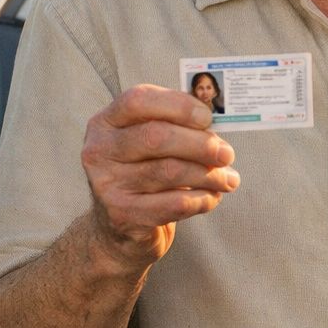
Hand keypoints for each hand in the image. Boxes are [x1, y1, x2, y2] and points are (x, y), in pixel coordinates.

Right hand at [81, 84, 239, 263]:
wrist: (120, 227)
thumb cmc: (144, 172)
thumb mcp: (150, 142)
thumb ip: (177, 127)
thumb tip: (217, 128)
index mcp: (105, 122)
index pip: (138, 100)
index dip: (178, 105)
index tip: (207, 117)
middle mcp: (99, 150)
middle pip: (156, 137)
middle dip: (201, 144)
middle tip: (227, 154)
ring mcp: (107, 184)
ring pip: (170, 171)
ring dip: (208, 175)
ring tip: (228, 179)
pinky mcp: (123, 215)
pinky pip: (174, 204)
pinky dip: (202, 199)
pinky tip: (213, 197)